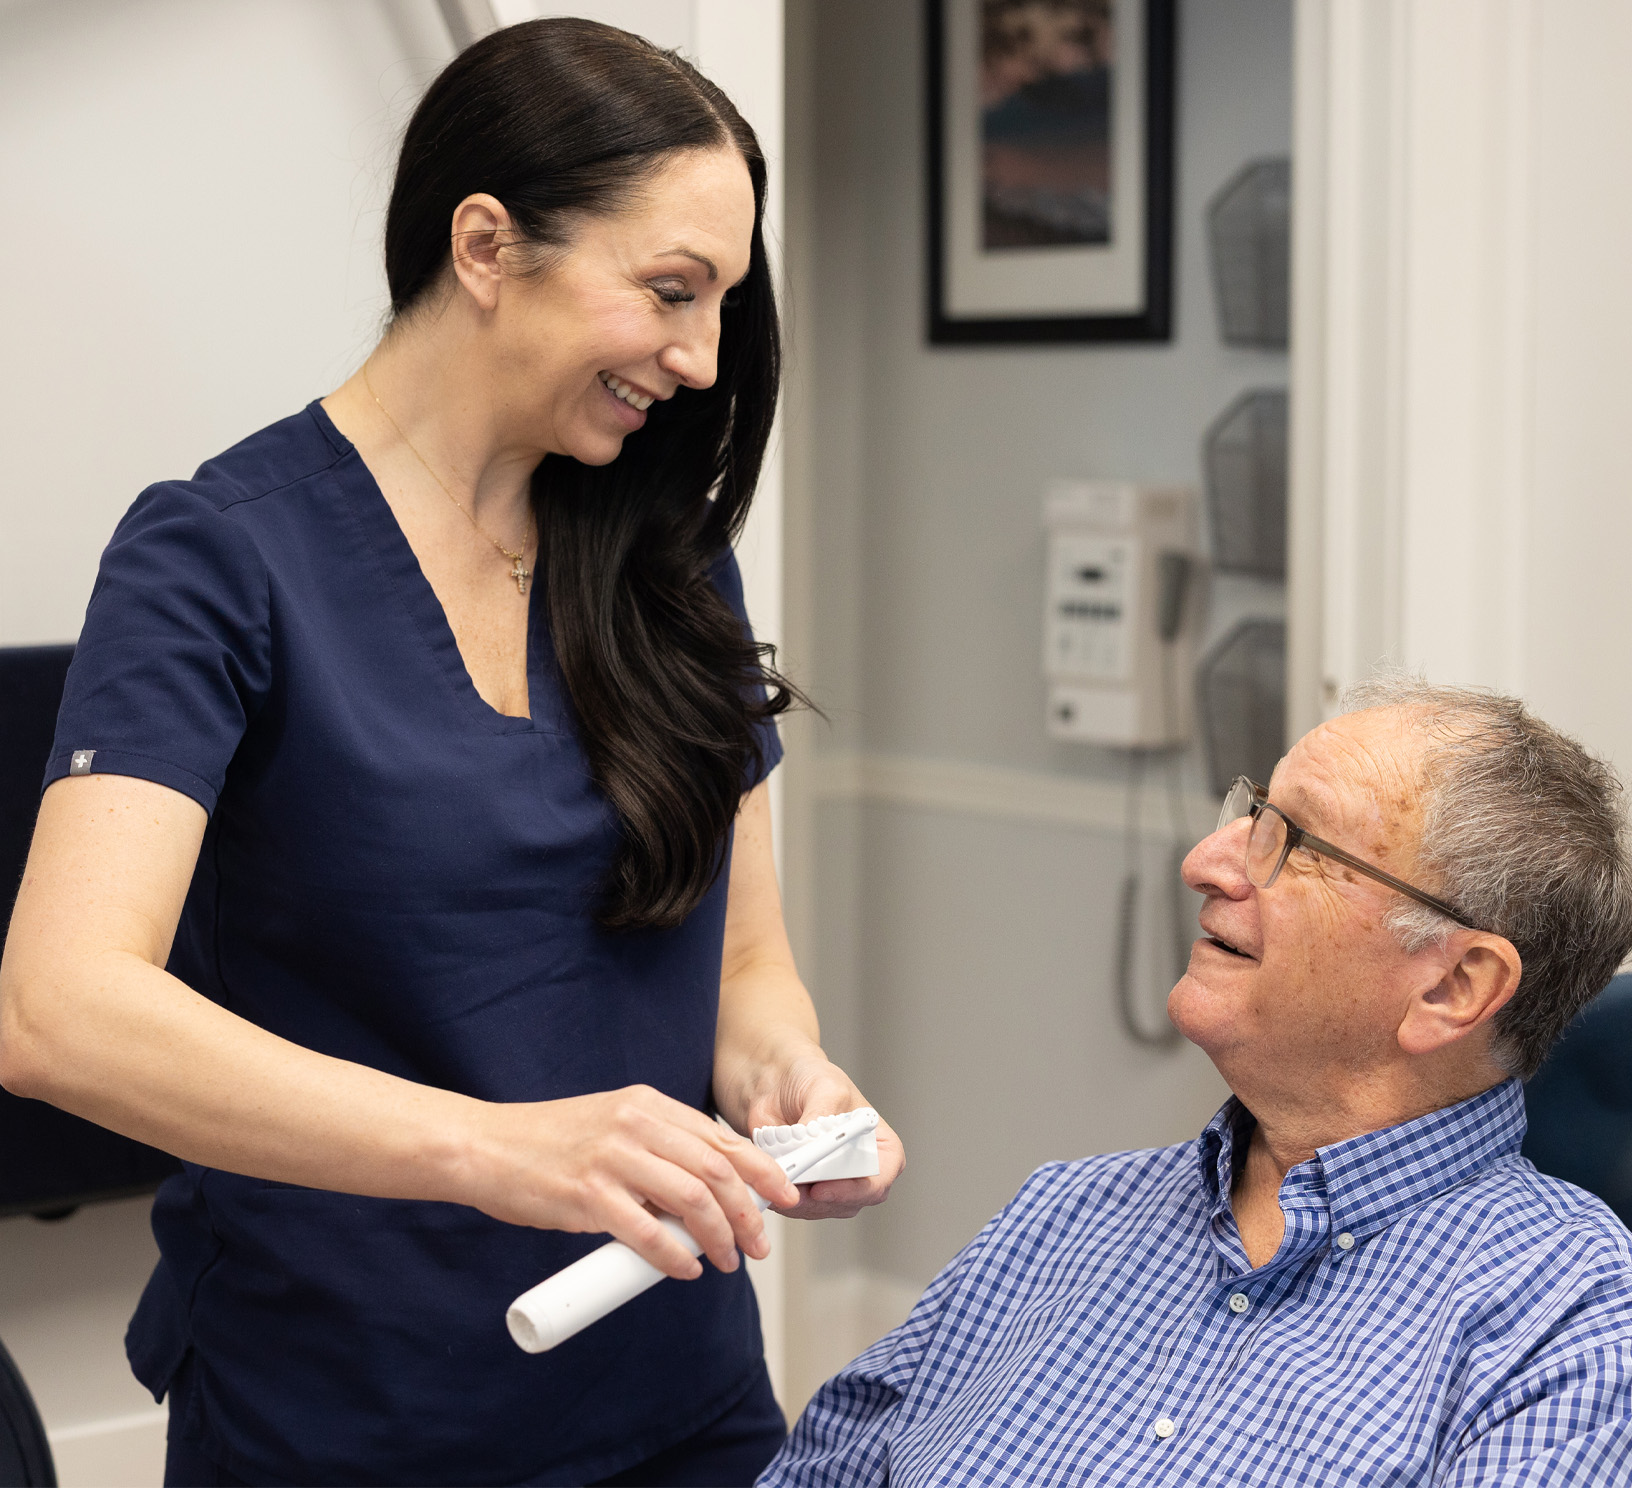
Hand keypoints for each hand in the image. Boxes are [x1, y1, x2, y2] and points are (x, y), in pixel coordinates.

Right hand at [458, 1085, 798, 1279]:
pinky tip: (684, 1270)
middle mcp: (636, 1124)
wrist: (485, 1146)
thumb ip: (656, 1151)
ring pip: (691, 1199)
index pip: (721, 1139)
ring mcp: (612, 1158)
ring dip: (719, 1238)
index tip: (783, 1199)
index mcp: (647, 1105)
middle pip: (716, 1170)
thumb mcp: (612, 1126)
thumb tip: (705, 1197)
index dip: (760, 1171)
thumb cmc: (549, 1144)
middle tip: (758, 1244)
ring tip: (727, 1261)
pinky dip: (674, 1255)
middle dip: (749, 1212)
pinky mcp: (586, 1193)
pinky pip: (646, 1230)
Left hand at [743, 1052, 904, 1220]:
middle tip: (793, 1185)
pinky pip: (800, 1208)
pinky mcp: (807, 1189)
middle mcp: (860, 1167)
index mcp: (878, 1143)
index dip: (857, 1188)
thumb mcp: (824, 1087)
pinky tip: (772, 1180)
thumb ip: (822, 1113)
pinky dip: (785, 1199)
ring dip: (800, 1201)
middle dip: (822, 1199)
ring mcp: (834, 1182)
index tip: (824, 1187)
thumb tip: (812, 1140)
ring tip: (779, 1177)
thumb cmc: (810, 1079)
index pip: (881, 1176)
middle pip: (853, 1200)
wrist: (775, 1085)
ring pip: (824, 1209)